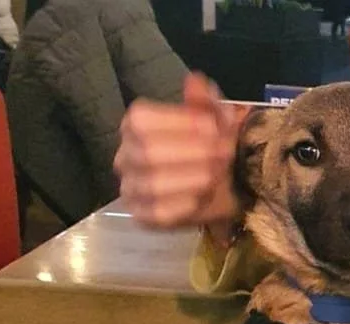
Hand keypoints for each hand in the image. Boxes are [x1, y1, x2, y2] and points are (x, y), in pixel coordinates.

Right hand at [114, 71, 242, 232]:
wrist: (225, 187)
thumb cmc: (212, 146)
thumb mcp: (214, 117)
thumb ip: (205, 100)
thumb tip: (194, 80)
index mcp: (134, 124)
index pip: (142, 122)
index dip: (179, 124)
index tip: (213, 128)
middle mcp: (125, 156)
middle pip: (148, 153)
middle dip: (191, 153)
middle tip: (222, 153)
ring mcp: (130, 189)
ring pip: (153, 185)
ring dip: (192, 178)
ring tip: (216, 174)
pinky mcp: (142, 217)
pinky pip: (158, 213)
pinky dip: (185, 204)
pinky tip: (203, 196)